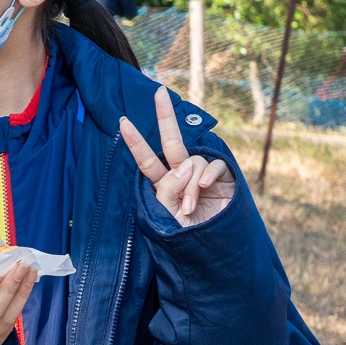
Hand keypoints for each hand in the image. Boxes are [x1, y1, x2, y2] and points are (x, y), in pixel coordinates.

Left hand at [119, 85, 234, 227]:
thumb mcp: (166, 217)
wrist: (215, 252)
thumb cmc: (187, 237)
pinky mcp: (223, 179)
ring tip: (188, 209)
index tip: (122, 121)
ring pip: (191, 163)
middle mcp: (182, 176)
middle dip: (164, 117)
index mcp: (163, 185)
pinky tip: (205, 187)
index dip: (135, 141)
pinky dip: (207, 175)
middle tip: (158, 92)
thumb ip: (167, 190)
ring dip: (189, 186)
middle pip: (171, 142)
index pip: (147, 160)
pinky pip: (213, 165)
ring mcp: (203, 176)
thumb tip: (183, 165)